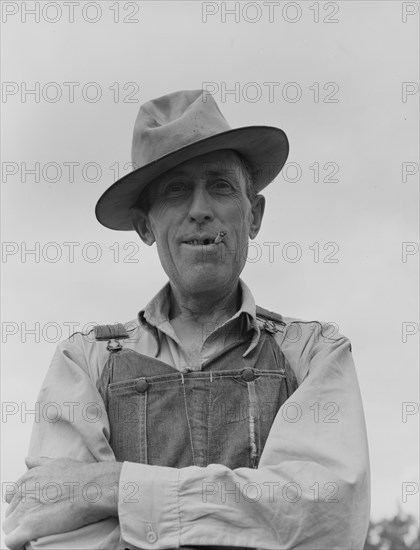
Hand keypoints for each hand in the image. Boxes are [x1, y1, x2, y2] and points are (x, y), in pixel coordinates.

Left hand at [3, 456, 121, 549]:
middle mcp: (23, 492)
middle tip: (41, 519)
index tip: (35, 508)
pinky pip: (12, 541)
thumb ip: (40, 462)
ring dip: (20, 530)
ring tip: (38, 531)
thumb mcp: (58, 462)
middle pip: (11, 512)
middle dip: (22, 517)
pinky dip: (19, 543)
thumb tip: (28, 460)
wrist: (95, 487)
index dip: (23, 504)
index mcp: (28, 478)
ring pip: (9, 527)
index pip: (12, 497)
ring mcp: (25, 510)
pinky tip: (30, 541)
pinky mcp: (29, 527)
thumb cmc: (82, 476)